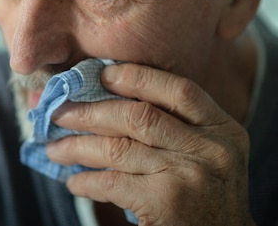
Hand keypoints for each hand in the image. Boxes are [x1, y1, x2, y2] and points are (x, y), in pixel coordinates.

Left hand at [46, 63, 255, 225]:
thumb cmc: (204, 198)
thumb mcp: (205, 155)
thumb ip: (171, 127)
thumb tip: (103, 96)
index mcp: (223, 129)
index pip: (179, 90)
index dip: (137, 77)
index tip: (102, 74)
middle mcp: (212, 149)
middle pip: (138, 116)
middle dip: (90, 112)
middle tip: (58, 113)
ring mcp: (190, 174)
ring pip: (117, 148)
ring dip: (77, 147)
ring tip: (54, 148)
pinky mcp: (167, 202)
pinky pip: (113, 182)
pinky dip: (88, 181)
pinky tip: (75, 182)